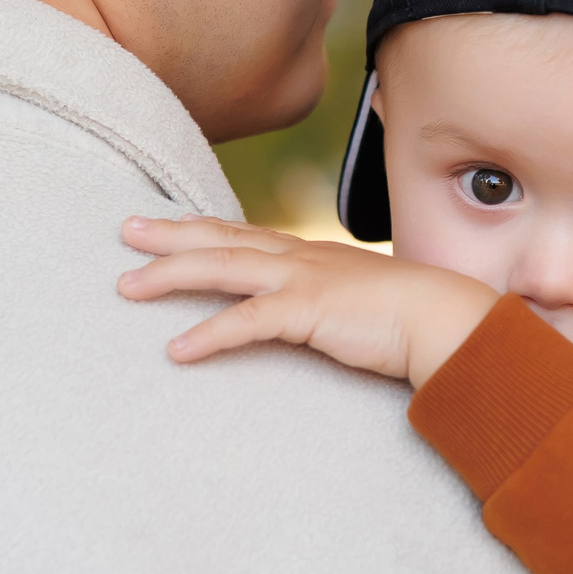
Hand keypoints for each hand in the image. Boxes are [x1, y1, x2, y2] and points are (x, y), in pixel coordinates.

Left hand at [118, 216, 500, 386]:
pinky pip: (246, 322)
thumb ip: (332, 300)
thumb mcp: (361, 299)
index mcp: (310, 254)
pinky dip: (208, 335)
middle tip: (125, 229)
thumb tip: (320, 313)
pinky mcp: (308, 311)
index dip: (200, 226)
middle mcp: (299, 258)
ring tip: (128, 287)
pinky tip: (176, 350)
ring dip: (170, 274)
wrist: (447, 318)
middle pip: (220, 238)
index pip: (243, 233)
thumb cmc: (411, 316)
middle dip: (169, 234)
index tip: (163, 223)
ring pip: (221, 268)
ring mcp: (302, 280)